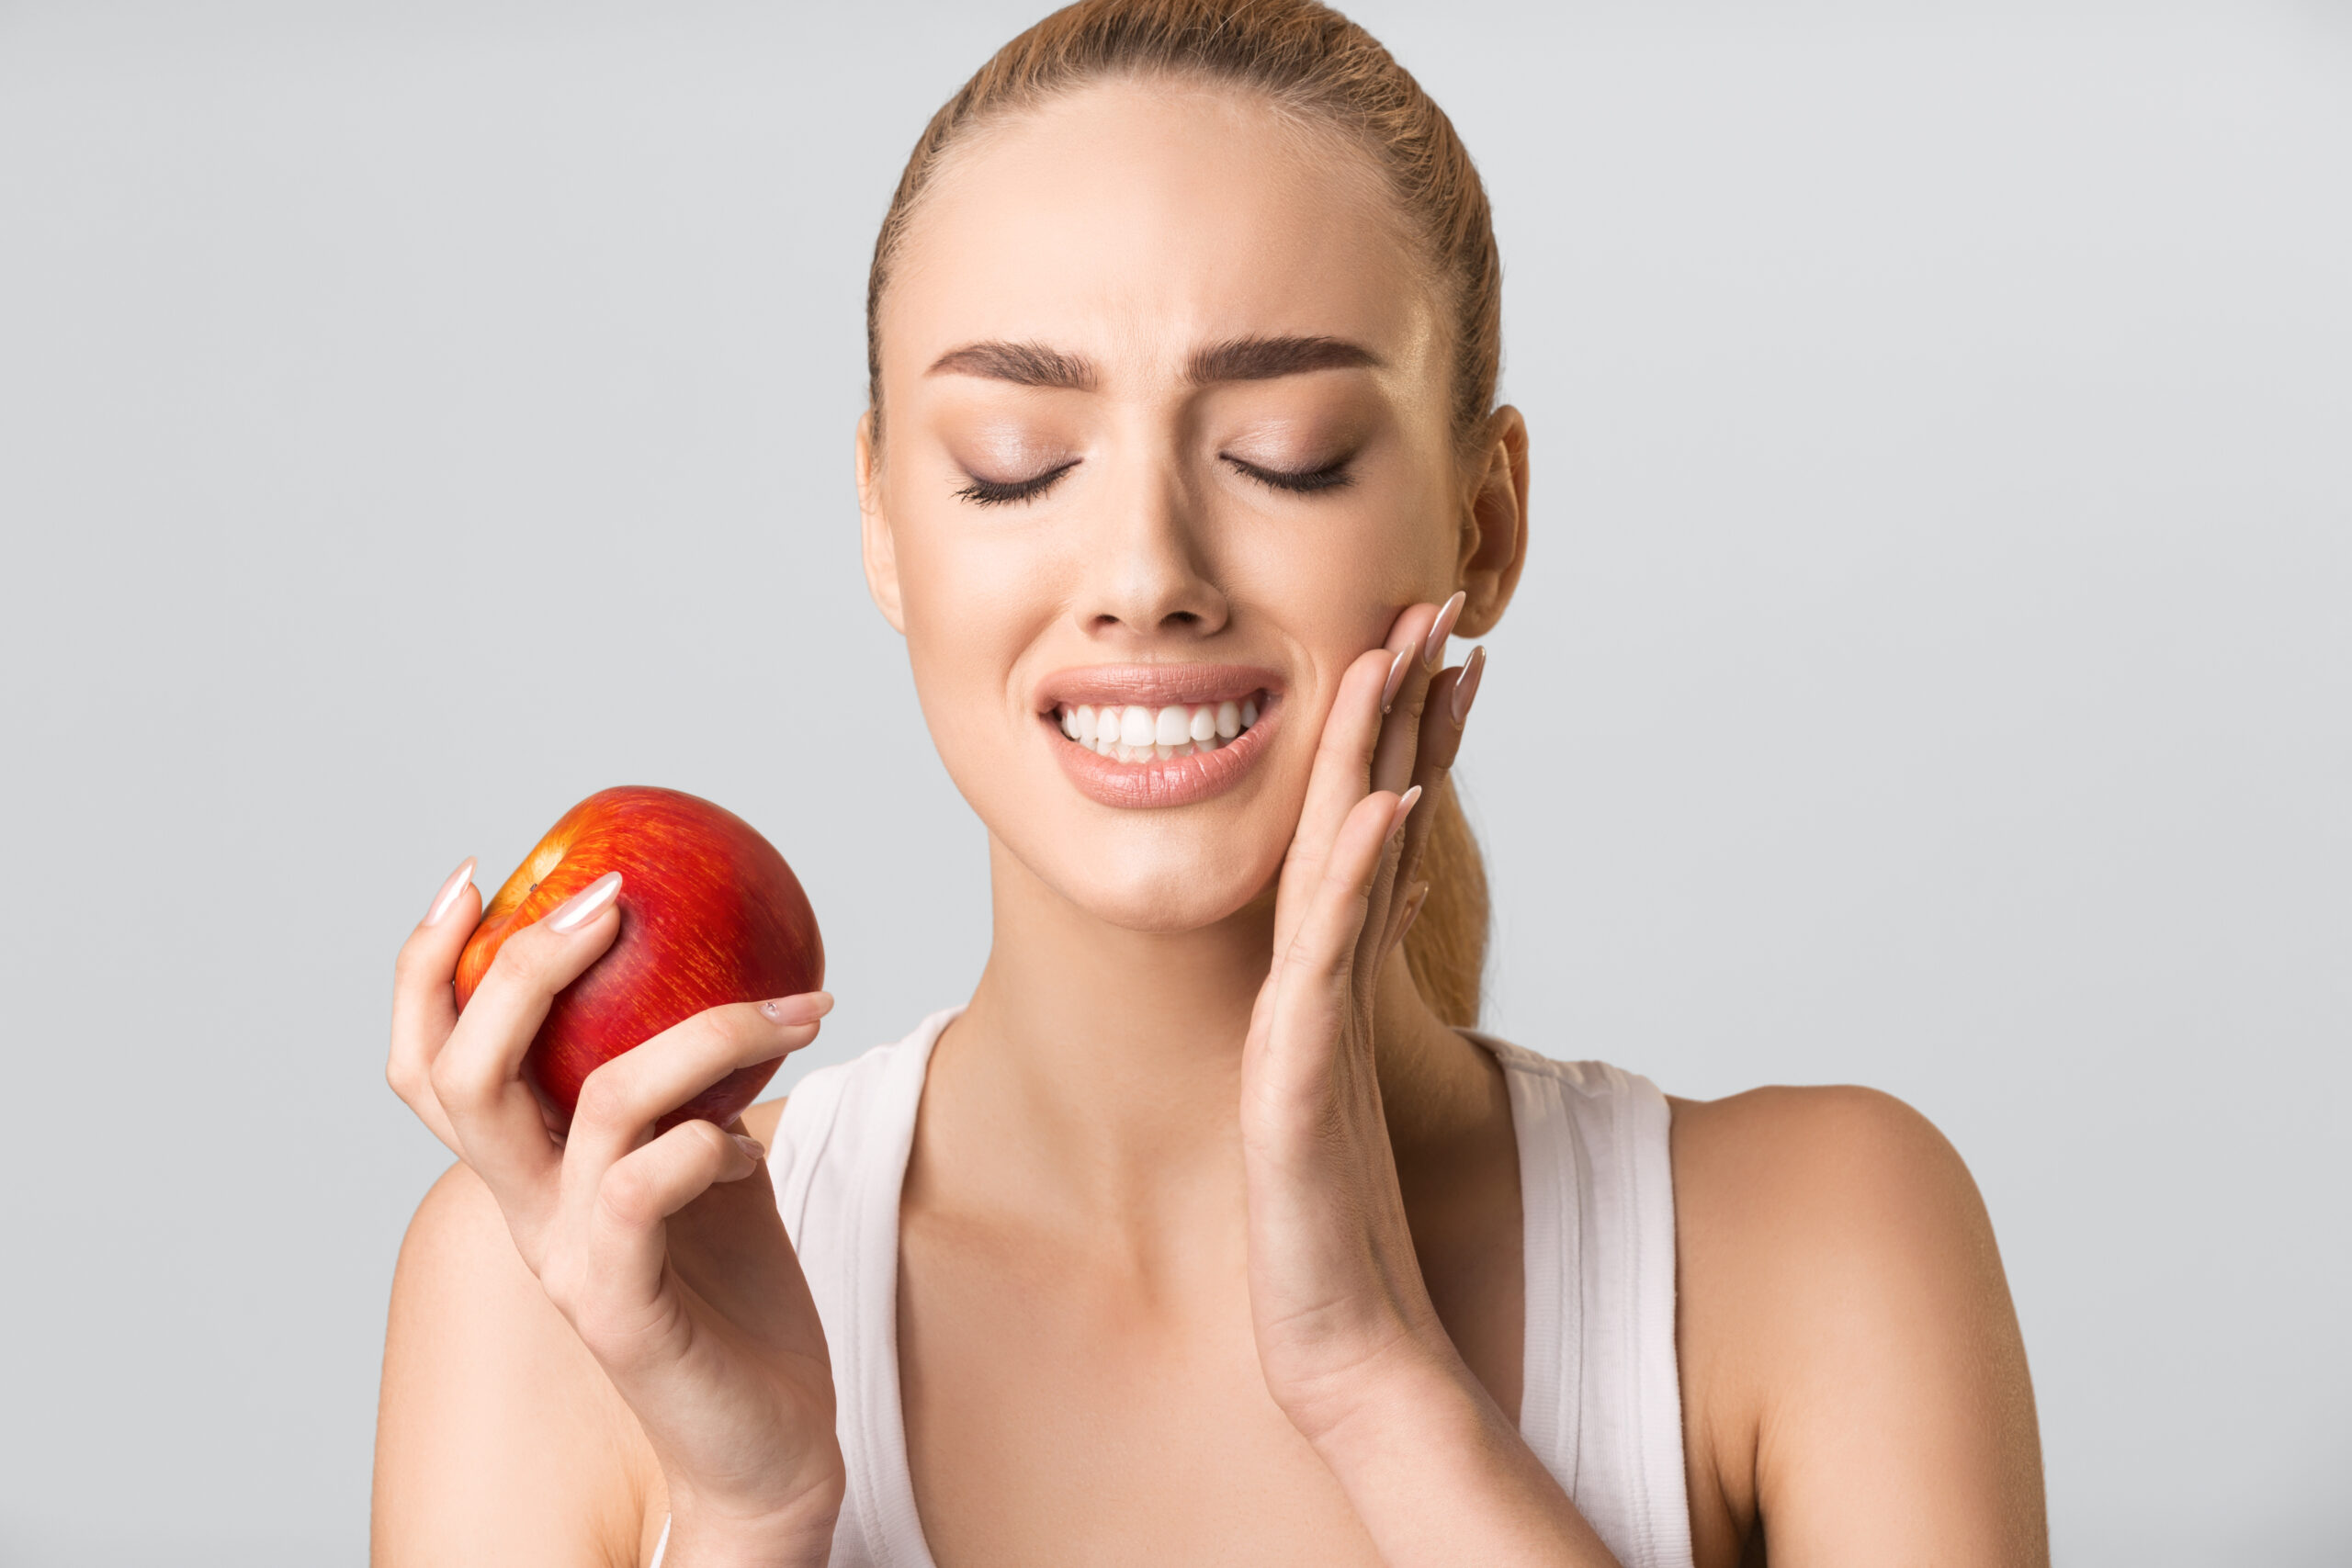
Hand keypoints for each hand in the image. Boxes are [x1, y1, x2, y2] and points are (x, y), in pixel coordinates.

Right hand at [388, 870, 845, 1562]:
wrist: (765, 1443)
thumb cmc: (735, 1297)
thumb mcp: (707, 1163)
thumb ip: (694, 1083)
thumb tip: (740, 961)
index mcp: (530, 1172)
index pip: (434, 1060)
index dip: (428, 968)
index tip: (477, 873)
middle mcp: (527, 1212)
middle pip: (461, 1073)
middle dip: (524, 967)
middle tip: (609, 898)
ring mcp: (569, 1261)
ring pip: (592, 1106)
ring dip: (702, 1031)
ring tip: (793, 1008)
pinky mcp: (624, 1311)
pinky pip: (644, 1191)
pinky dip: (703, 1140)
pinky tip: (750, 1145)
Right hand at [1239, 593, 1482, 1440]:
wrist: (1344, 1354)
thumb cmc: (1354, 1239)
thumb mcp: (1370, 1093)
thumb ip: (1369, 1000)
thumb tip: (1400, 898)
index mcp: (1338, 988)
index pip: (1382, 838)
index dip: (1413, 739)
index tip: (1448, 650)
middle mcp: (1313, 990)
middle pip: (1354, 821)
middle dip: (1390, 708)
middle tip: (1427, 601)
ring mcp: (1299, 1031)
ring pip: (1334, 866)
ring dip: (1366, 756)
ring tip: (1393, 660)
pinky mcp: (1291, 1085)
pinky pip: (1330, 964)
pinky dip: (1355, 878)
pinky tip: (1386, 807)